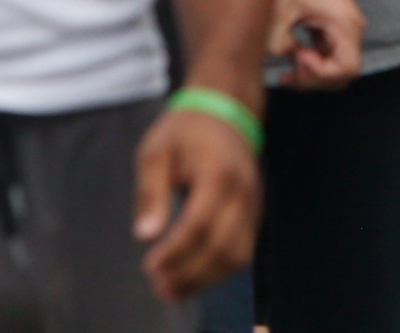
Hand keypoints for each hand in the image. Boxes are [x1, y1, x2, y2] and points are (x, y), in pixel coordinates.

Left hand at [129, 104, 258, 302]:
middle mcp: (243, 192)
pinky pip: (241, 250)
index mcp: (218, 172)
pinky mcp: (254, 213)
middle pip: (221, 246)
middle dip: (189, 273)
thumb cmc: (184, 131)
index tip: (149, 266)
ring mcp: (253, 204)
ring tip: (173, 290)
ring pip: (236, 255)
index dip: (176, 251)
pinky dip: (218, 271)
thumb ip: (150, 193)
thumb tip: (145, 235)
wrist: (224, 110)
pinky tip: (193, 277)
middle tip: (159, 287)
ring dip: (205, 279)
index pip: (199, 223)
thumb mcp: (156, 152)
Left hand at [269, 0, 363, 90]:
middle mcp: (350, 26)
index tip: (297, 57)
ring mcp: (342, 24)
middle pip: (343, 74)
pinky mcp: (331, 20)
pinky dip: (311, 58)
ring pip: (335, 64)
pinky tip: (290, 53)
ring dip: (312, 71)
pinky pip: (327, 51)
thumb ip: (278, 48)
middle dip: (315, 78)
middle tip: (289, 71)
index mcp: (345, 24)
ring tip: (286, 65)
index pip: (346, 71)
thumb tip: (283, 61)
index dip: (319, 74)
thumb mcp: (278, 13)